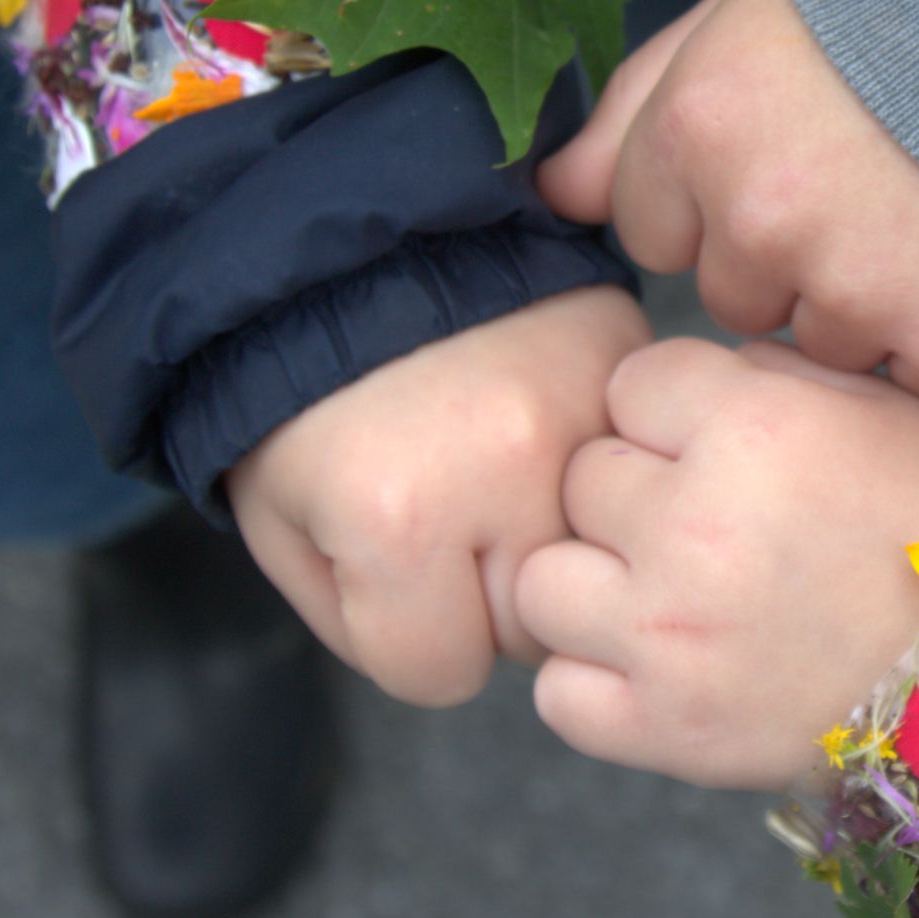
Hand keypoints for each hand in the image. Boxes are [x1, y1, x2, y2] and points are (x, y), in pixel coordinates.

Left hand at [225, 285, 648, 706]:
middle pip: (535, 628)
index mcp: (400, 519)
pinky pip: (634, 471)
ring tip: (494, 473)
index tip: (388, 573)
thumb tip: (464, 659)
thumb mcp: (284, 529)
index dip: (407, 637)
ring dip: (552, 536)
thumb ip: (365, 626)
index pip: (441, 674)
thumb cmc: (302, 396)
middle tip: (446, 518)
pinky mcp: (627, 364)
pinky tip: (540, 429)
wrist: (350, 244)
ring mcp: (587, 414)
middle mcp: (513, 471)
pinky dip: (594, 468)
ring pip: (599, 560)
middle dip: (488, 594)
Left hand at [516, 338, 918, 789]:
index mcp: (751, 429)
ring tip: (664, 597)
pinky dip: (595, 681)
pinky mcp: (666, 732)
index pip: (632, 383)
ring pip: (543, 581)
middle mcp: (696, 525)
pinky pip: (557, 693)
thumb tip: (674, 386)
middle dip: (635, 495)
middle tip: (711, 528)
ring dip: (594, 584)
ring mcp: (670, 636)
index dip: (672, 413)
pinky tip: (658, 665)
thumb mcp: (882, 412)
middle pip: (584, 476)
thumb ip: (763, 379)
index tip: (719, 447)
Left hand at [540, 0, 918, 403]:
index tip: (793, 156)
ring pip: (824, 346)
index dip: (724, 201)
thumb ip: (639, 110)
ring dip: (872, 303)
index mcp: (699, 127)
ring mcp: (860, 288)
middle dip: (793, 258)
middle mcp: (763, 218)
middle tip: (877, 182)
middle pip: (736, 298)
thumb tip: (554, 198)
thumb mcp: (748, 13)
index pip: (656, 233)